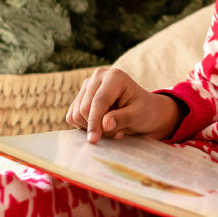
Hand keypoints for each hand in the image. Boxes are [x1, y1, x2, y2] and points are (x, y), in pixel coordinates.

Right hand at [66, 67, 180, 142]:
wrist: (144, 110)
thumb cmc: (144, 111)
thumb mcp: (139, 116)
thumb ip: (123, 118)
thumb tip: (104, 124)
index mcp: (115, 76)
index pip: (99, 101)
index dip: (95, 122)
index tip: (94, 140)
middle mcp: (98, 77)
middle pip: (84, 108)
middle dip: (97, 126)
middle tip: (117, 133)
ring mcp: (87, 86)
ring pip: (76, 113)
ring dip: (92, 127)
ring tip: (113, 129)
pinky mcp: (80, 97)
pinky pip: (73, 117)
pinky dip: (85, 126)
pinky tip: (102, 126)